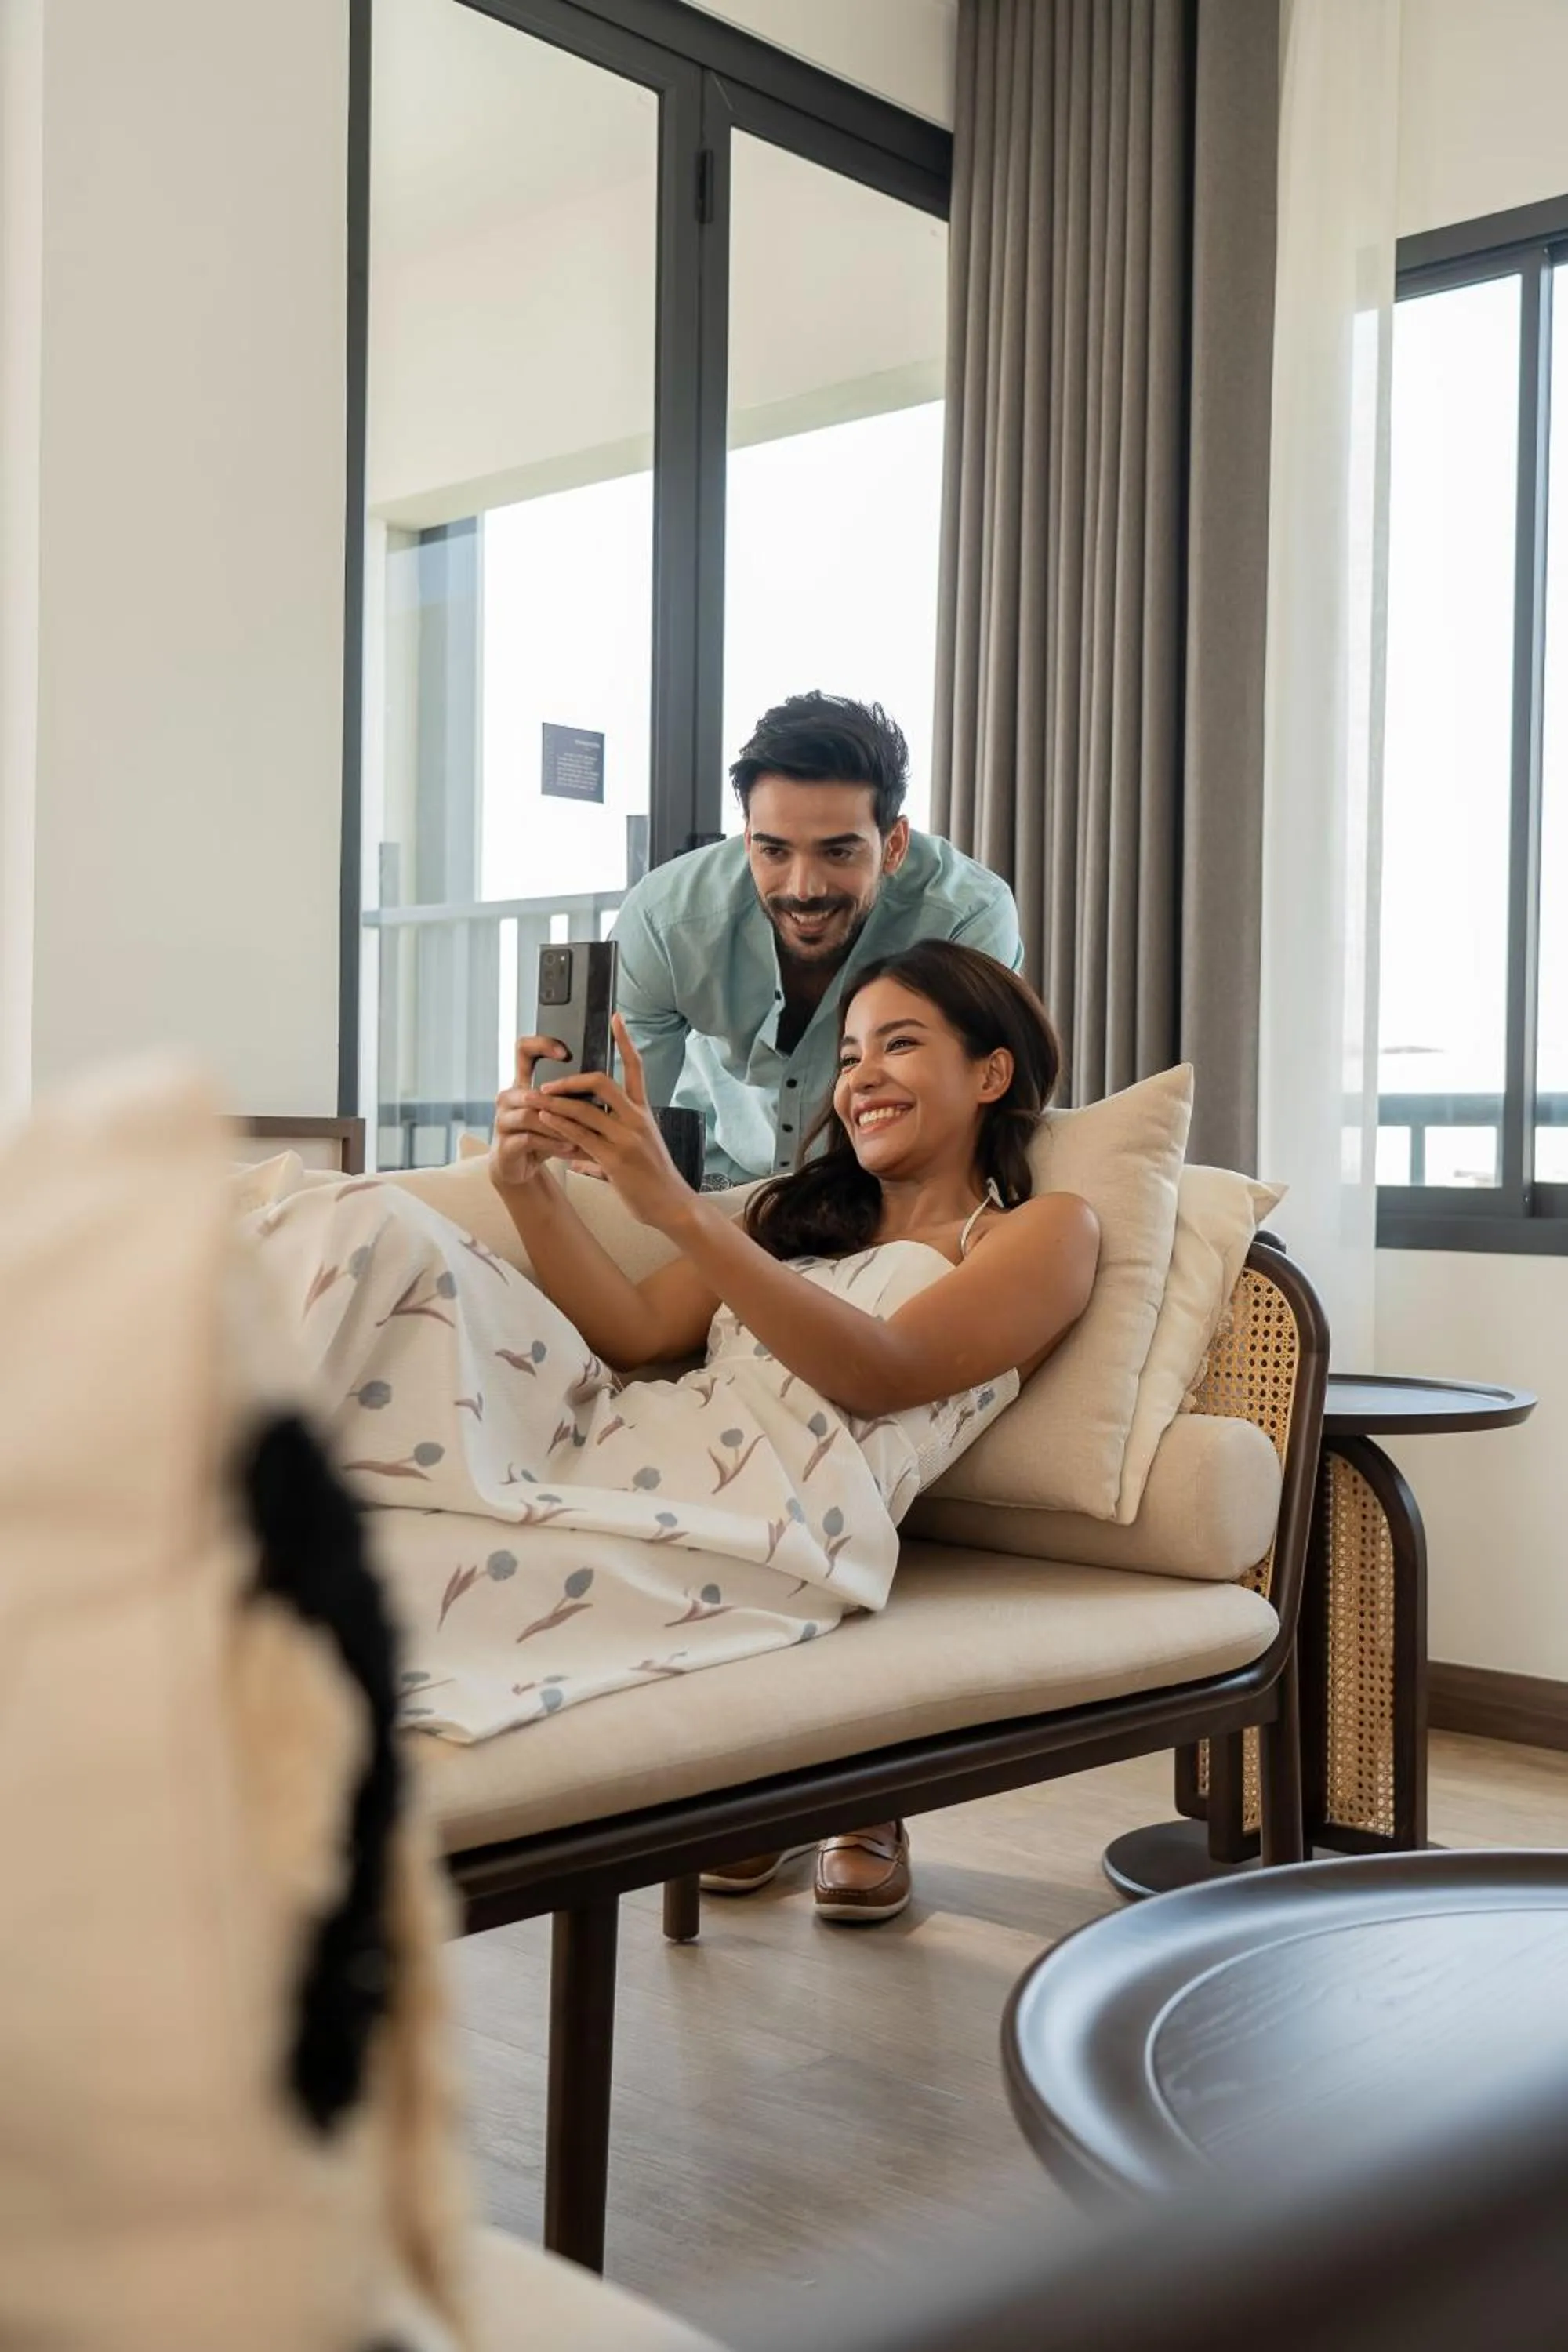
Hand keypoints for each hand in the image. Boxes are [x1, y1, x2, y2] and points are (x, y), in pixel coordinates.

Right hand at [490, 1036, 573, 1191]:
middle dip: (561, 1100)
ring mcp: (503, 1120)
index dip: (542, 1045)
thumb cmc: (544, 1135)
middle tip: (588, 1106)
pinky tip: (571, 1147)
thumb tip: (609, 1081)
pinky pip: (530, 1139)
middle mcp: (510, 1097)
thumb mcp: (558, 1112)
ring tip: (585, 1132)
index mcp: (523, 1082)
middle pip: (531, 1090)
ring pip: (532, 1116)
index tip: (566, 1052)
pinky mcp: (505, 1144)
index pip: (524, 1050)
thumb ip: (572, 1096)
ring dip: (560, 1125)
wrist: (522, 1167)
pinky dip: (553, 1144)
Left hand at [530, 1016, 692, 1230]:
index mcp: (643, 1112)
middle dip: (571, 1078)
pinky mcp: (615, 1158)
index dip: (625, 1041)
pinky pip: (581, 1136)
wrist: (671, 1205)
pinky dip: (559, 1125)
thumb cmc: (653, 1180)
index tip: (615, 1017)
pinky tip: (544, 1119)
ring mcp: (626, 1138)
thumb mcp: (636, 1154)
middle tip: (547, 1082)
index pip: (635, 1067)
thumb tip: (576, 1157)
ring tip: (534, 1099)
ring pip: (585, 1109)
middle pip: (602, 1082)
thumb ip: (603, 1151)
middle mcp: (636, 1119)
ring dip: (555, 1103)